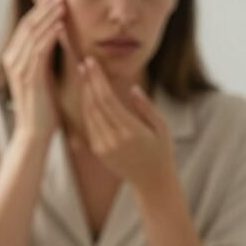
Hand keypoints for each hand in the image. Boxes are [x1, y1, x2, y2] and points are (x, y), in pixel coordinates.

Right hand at [2, 0, 64, 143]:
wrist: (36, 132)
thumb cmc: (43, 106)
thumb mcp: (43, 74)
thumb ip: (44, 55)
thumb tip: (54, 34)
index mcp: (14, 57)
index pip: (26, 25)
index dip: (41, 8)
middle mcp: (12, 59)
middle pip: (28, 24)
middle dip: (44, 6)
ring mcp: (18, 68)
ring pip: (32, 34)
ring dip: (48, 16)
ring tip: (62, 2)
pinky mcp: (28, 77)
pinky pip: (38, 50)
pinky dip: (49, 35)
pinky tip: (60, 24)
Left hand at [75, 56, 176, 195]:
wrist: (152, 182)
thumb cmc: (162, 151)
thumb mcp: (162, 127)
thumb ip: (146, 107)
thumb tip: (132, 88)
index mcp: (130, 131)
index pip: (107, 99)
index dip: (97, 79)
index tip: (92, 63)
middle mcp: (113, 139)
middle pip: (95, 104)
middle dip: (88, 82)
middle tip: (84, 63)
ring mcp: (103, 147)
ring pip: (89, 115)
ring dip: (85, 93)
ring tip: (84, 75)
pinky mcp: (98, 152)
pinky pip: (89, 125)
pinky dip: (87, 108)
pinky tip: (88, 95)